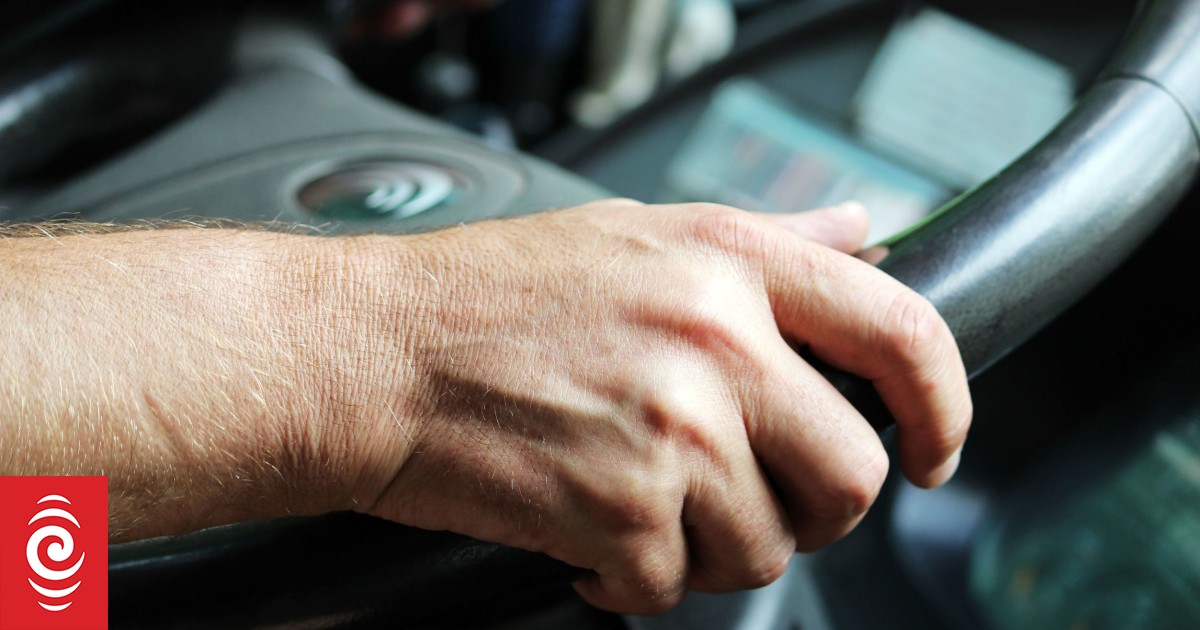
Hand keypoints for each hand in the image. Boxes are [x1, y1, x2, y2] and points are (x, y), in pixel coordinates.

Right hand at [346, 199, 971, 613]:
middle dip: (816, 509)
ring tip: (646, 505)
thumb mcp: (639, 232)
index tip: (936, 449)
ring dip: (713, 548)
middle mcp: (717, 344)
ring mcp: (673, 431)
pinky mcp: (620, 511)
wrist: (372, 352)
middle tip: (756, 500)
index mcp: (732, 265)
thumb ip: (767, 237)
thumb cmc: (487, 293)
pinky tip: (590, 534)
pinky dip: (635, 578)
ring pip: (768, 547)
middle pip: (853, 474)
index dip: (945, 406)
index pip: (904, 334)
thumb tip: (861, 236)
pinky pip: (673, 586)